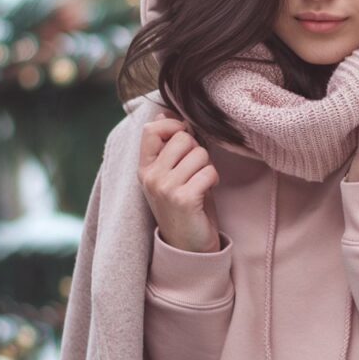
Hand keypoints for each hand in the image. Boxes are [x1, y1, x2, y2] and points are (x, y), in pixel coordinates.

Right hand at [138, 110, 221, 252]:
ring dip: (207, 167)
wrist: (188, 247)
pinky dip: (213, 180)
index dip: (174, 126)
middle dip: (197, 150)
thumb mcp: (171, 173)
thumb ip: (168, 145)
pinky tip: (206, 193)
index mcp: (144, 168)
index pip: (152, 129)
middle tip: (195, 171)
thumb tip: (164, 112)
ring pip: (199, 153)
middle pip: (182, 138)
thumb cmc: (184, 205)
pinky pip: (209, 171)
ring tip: (200, 183)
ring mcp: (165, 188)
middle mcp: (150, 177)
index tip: (185, 138)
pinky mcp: (183, 199)